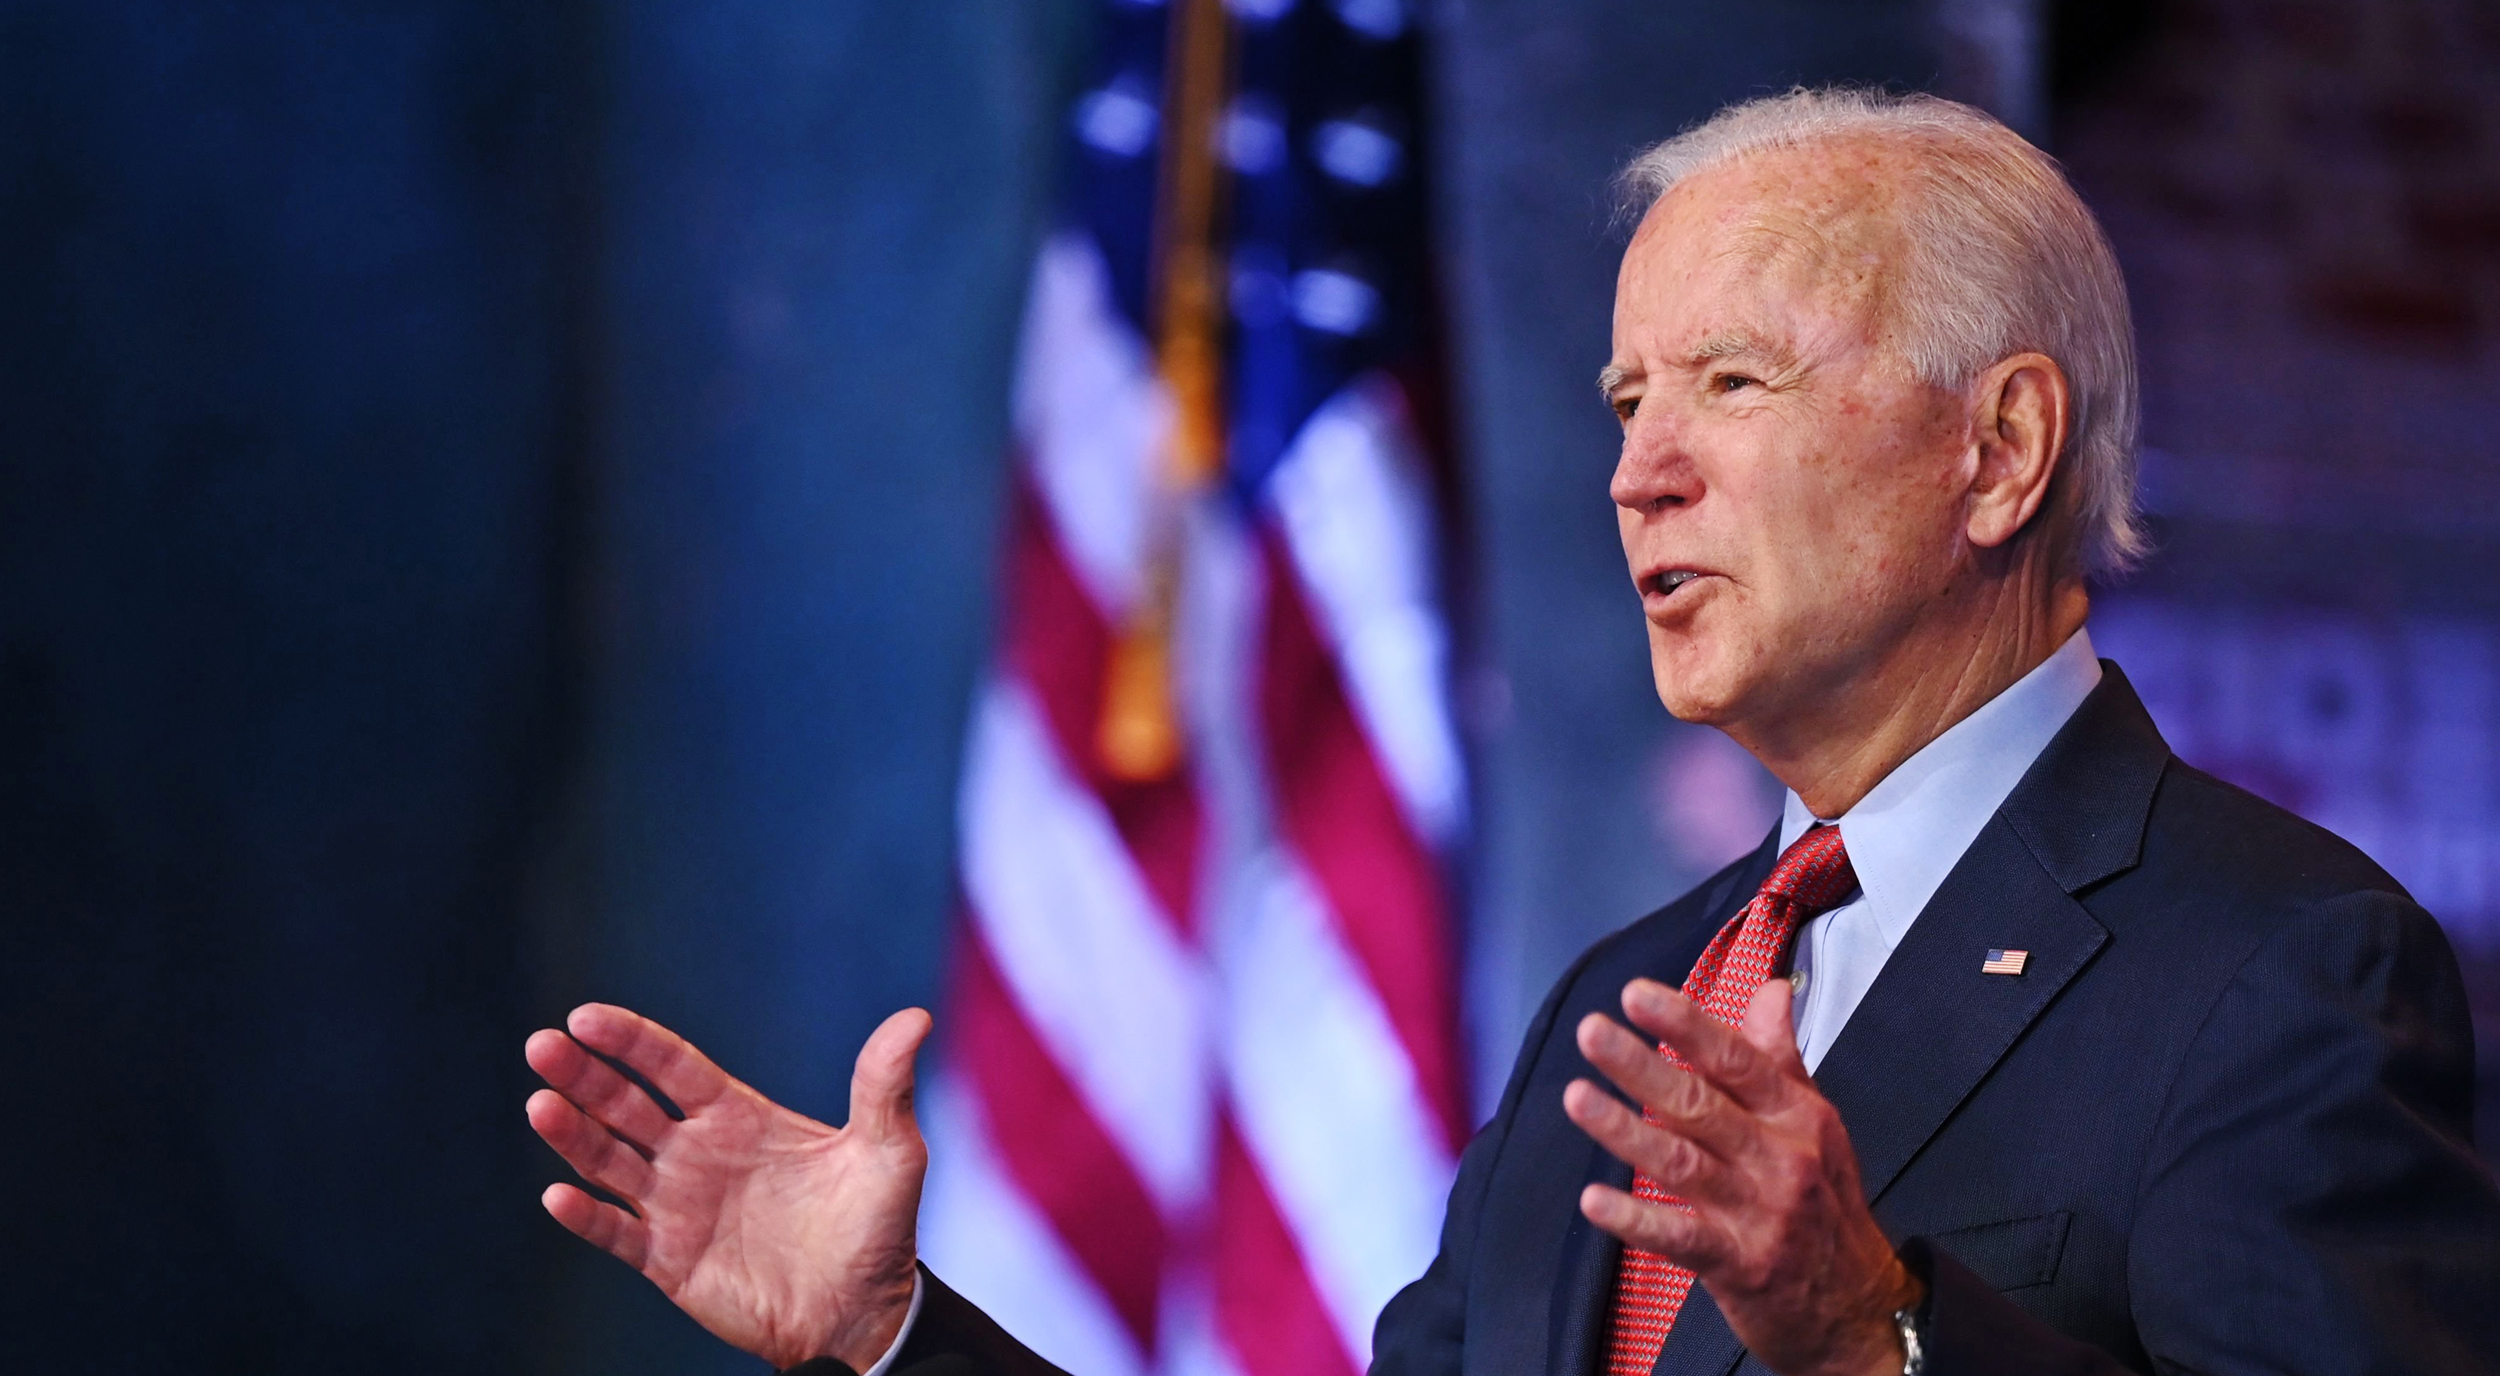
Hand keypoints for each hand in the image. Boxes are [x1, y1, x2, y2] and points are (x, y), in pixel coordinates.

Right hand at [526, 1003, 932, 1370]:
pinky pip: (617, 1234)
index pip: (671, 1067)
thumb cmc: (877, 1227)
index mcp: (738, 1116)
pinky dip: (587, 1216)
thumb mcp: (890, 1150)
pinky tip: (559, 1195)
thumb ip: (886, 1085)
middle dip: (583, 1075)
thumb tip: (915, 1016)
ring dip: (573, 1135)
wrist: (865, 1313)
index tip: (586, 1017)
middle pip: (625, 1105)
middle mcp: (696, 1154)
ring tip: (539, 1104)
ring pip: (610, 1162)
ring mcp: (677, 1207)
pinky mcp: (669, 1261)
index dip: (629, 1041)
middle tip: (542, 1046)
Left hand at [1564, 978, 1920, 1375]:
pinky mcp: (1738, 1264)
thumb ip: (1780, 1057)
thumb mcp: (1816, 1124)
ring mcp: (1758, 1213)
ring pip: (1682, 1163)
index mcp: (1797, 1116)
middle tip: (1592, 1033)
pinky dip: (1636, 1220)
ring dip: (1625, 1131)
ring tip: (1578, 1098)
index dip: (1686, 1024)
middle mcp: (1780, 1158)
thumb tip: (1770, 990)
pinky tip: (1595, 1201)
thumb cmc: (1827, 1207)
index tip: (1637, 995)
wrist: (1859, 1308)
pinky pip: (1680, 1238)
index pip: (1737, 1059)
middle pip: (1701, 1104)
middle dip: (1642, 1066)